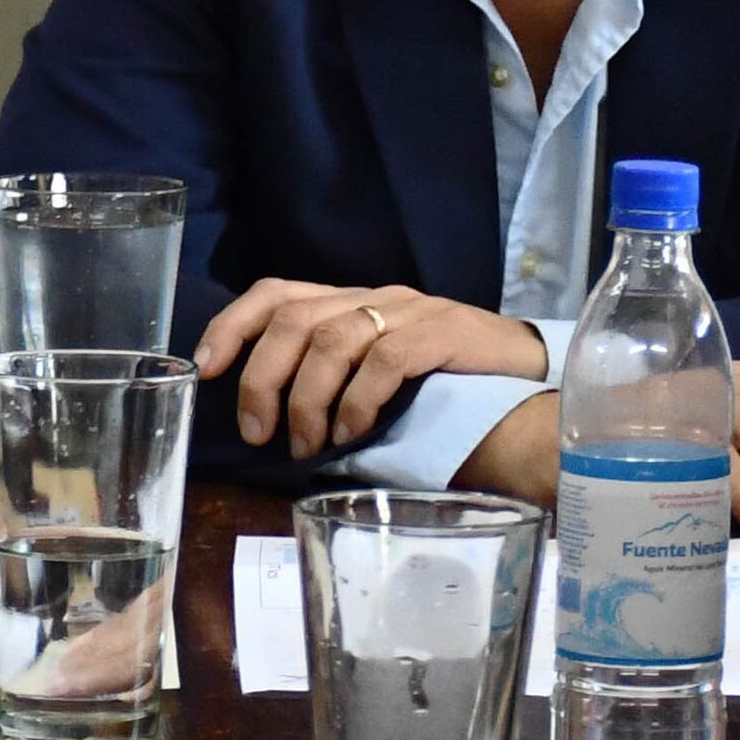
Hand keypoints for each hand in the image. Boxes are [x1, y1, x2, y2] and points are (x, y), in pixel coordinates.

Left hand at [199, 278, 546, 457]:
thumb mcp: (378, 379)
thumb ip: (334, 384)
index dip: (233, 326)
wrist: (531, 379)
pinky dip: (358, 400)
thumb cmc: (447, 389)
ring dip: (307, 399)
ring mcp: (412, 311)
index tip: (208, 370)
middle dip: (263, 378)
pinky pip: (385, 360)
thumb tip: (272, 426)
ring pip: (332, 338)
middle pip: (294, 318)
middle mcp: (376, 297)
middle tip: (259, 434)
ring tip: (308, 445)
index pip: (276, 293)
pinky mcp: (445, 332)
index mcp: (352, 303)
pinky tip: (355, 433)